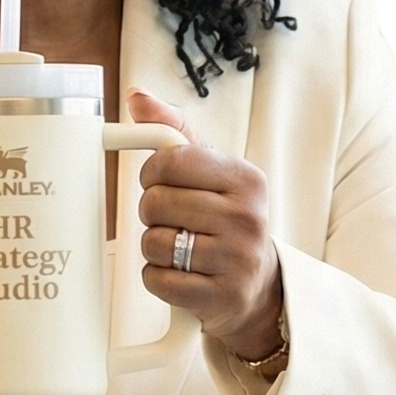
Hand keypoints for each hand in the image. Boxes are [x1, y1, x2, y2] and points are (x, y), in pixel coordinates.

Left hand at [129, 89, 284, 359]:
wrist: (258, 286)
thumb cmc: (227, 221)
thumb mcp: (212, 172)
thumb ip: (174, 133)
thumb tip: (137, 97)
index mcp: (247, 179)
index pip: (170, 161)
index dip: (152, 174)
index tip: (160, 183)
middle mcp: (247, 218)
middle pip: (155, 204)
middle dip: (152, 213)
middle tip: (172, 220)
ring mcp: (237, 260)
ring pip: (153, 243)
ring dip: (154, 247)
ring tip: (178, 248)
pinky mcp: (220, 297)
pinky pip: (156, 280)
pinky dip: (156, 278)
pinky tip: (179, 275)